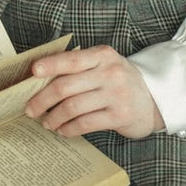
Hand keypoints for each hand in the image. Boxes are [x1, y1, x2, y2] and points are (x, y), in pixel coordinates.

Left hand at [25, 45, 164, 138]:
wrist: (154, 98)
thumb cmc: (117, 80)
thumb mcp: (103, 64)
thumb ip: (79, 68)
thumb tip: (41, 79)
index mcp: (101, 55)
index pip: (70, 59)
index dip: (49, 65)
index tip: (32, 72)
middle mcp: (109, 72)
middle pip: (66, 86)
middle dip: (43, 99)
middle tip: (30, 109)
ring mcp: (116, 95)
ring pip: (73, 107)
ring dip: (54, 117)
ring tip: (46, 122)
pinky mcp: (120, 116)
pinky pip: (86, 123)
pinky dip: (69, 128)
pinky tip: (62, 130)